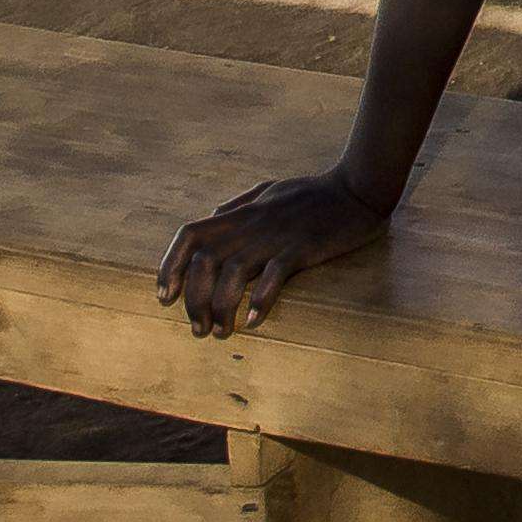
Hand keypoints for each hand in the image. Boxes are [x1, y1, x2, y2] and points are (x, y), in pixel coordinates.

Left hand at [158, 171, 386, 336]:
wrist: (357, 188)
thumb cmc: (312, 192)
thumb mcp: (268, 190)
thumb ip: (237, 205)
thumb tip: (209, 218)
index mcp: (240, 213)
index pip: (189, 235)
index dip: (169, 266)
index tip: (164, 297)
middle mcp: (251, 225)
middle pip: (204, 262)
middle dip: (193, 300)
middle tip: (198, 330)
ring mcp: (275, 237)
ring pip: (232, 274)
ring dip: (221, 308)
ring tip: (222, 333)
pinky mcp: (302, 248)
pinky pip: (274, 276)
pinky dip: (260, 300)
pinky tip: (253, 321)